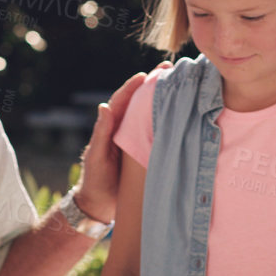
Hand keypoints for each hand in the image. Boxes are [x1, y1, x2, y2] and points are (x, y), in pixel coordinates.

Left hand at [71, 64, 163, 223]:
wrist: (99, 205)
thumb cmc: (95, 180)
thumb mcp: (97, 156)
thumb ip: (101, 132)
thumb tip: (103, 106)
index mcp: (111, 128)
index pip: (122, 101)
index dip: (133, 87)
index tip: (145, 75)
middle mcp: (124, 131)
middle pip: (139, 103)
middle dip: (152, 86)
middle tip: (169, 69)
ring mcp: (134, 141)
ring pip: (149, 116)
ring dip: (162, 101)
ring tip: (179, 85)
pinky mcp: (144, 152)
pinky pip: (156, 133)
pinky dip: (166, 121)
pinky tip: (180, 114)